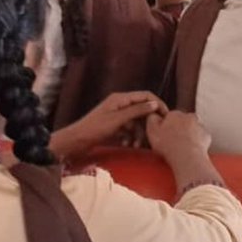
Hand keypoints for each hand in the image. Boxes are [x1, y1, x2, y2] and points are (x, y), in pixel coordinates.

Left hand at [51, 91, 166, 157]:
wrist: (75, 142)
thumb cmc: (94, 129)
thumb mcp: (117, 120)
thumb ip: (136, 111)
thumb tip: (155, 104)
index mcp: (121, 98)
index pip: (145, 96)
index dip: (157, 104)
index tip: (166, 117)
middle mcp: (120, 104)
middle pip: (142, 109)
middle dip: (148, 122)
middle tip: (155, 135)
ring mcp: (117, 115)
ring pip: (136, 122)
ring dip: (139, 133)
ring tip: (138, 145)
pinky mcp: (114, 126)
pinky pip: (129, 129)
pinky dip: (131, 137)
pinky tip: (128, 145)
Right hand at [146, 110, 211, 161]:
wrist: (187, 156)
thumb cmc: (168, 144)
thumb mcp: (152, 130)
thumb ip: (152, 119)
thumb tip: (153, 114)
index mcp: (175, 114)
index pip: (170, 116)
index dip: (166, 126)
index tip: (163, 136)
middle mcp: (189, 116)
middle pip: (182, 121)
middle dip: (179, 129)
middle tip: (172, 142)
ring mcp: (200, 125)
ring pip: (193, 128)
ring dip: (188, 135)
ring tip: (182, 148)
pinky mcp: (206, 136)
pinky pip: (201, 138)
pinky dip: (197, 142)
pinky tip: (191, 150)